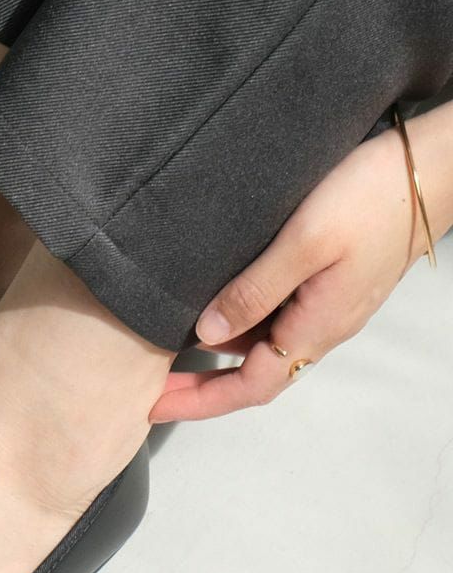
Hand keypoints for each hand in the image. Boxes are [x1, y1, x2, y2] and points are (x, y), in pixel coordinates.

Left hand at [150, 118, 444, 422]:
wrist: (432, 167)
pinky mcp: (329, 279)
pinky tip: (210, 299)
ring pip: (263, 343)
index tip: (153, 405)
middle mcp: (321, 325)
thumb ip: (255, 290)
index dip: (199, 401)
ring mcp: (327, 304)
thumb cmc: (371, 197)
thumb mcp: (304, 243)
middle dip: (200, 384)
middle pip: (252, 372)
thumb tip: (207, 334)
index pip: (250, 386)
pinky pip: (276, 315)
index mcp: (315, 327)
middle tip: (148, 381)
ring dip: (216, 351)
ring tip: (166, 340)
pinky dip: (238, 319)